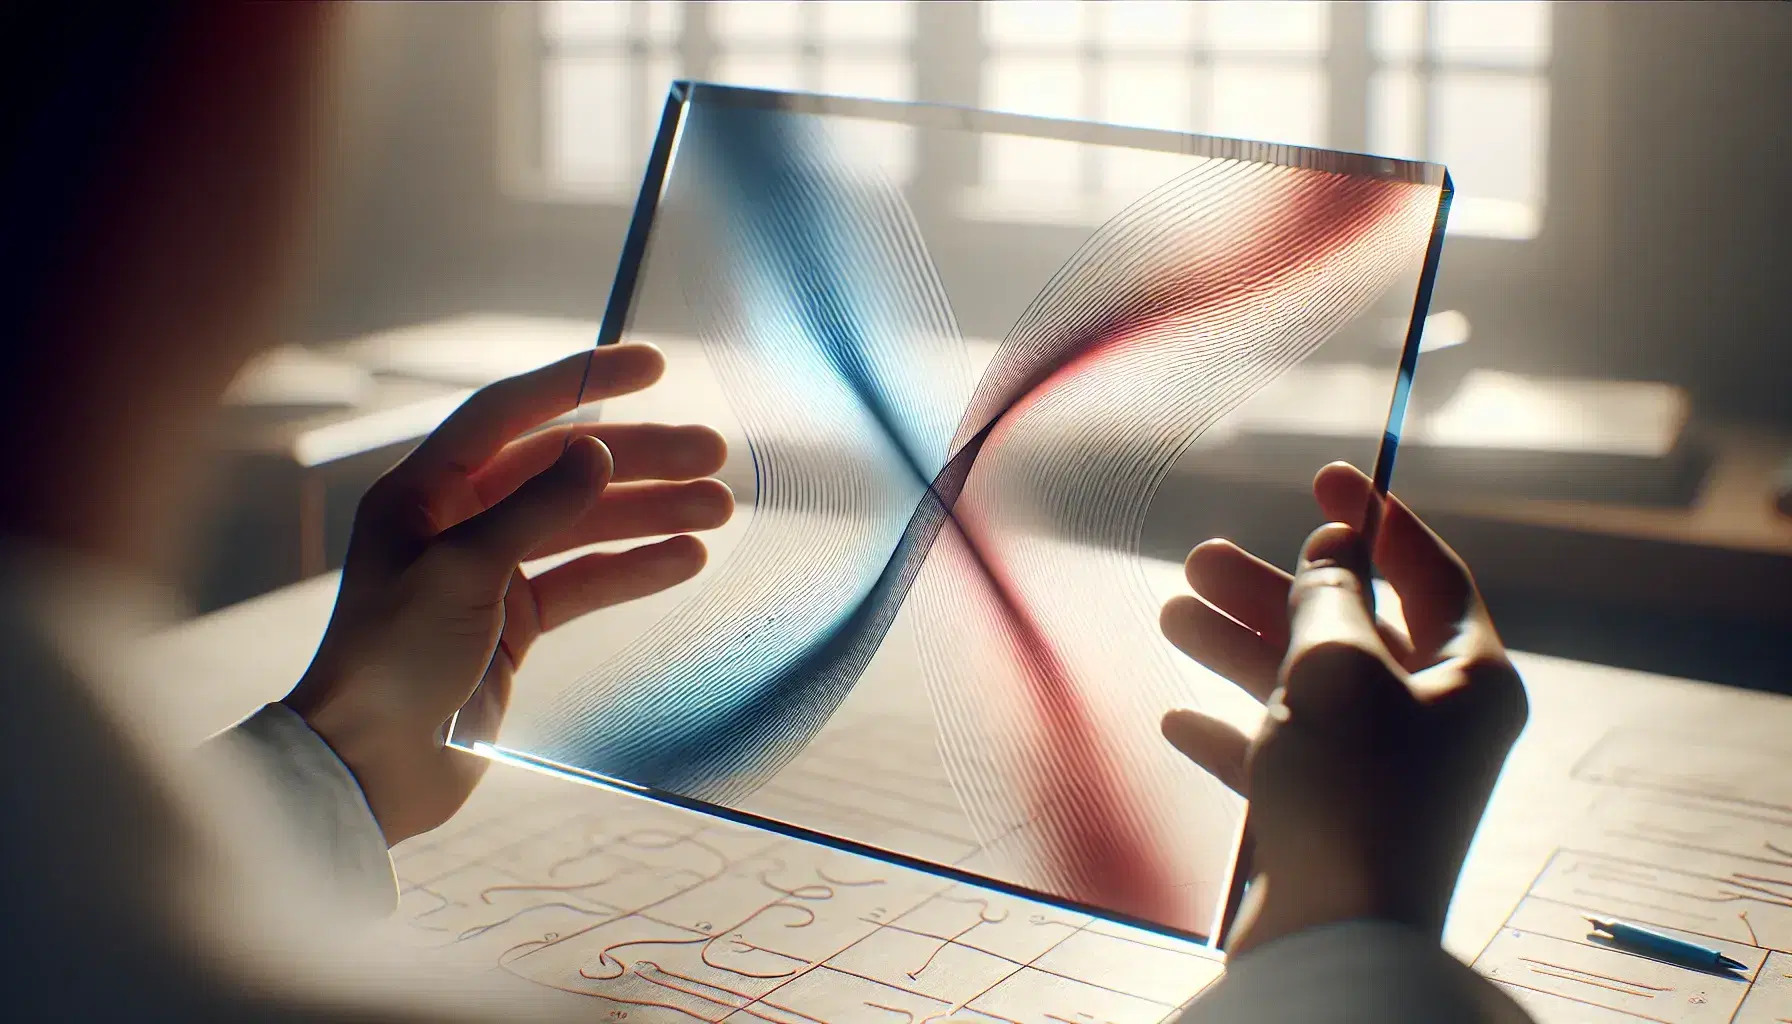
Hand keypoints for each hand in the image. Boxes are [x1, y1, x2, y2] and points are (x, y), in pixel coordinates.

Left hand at [282, 344, 733, 844]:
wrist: (371, 769)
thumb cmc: (392, 663)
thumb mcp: (462, 573)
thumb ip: (534, 509)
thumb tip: (598, 449)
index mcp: (422, 491)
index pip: (511, 412)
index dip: (581, 380)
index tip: (653, 365)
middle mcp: (455, 521)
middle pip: (562, 469)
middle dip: (639, 458)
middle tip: (713, 453)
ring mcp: (488, 573)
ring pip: (583, 525)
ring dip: (649, 514)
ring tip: (719, 509)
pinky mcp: (513, 624)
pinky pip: (584, 581)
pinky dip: (633, 569)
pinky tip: (686, 559)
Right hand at [1158, 462, 1525, 954]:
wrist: (1336, 940)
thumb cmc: (1352, 790)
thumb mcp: (1337, 664)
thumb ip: (1329, 595)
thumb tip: (1334, 551)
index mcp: (1470, 680)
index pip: (1431, 574)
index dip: (1376, 521)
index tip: (1323, 475)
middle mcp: (1435, 725)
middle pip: (1352, 629)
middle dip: (1272, 591)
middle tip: (1197, 557)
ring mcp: (1383, 778)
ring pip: (1307, 690)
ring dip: (1239, 652)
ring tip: (1170, 614)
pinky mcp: (1333, 824)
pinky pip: (1283, 761)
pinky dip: (1232, 737)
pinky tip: (1177, 723)